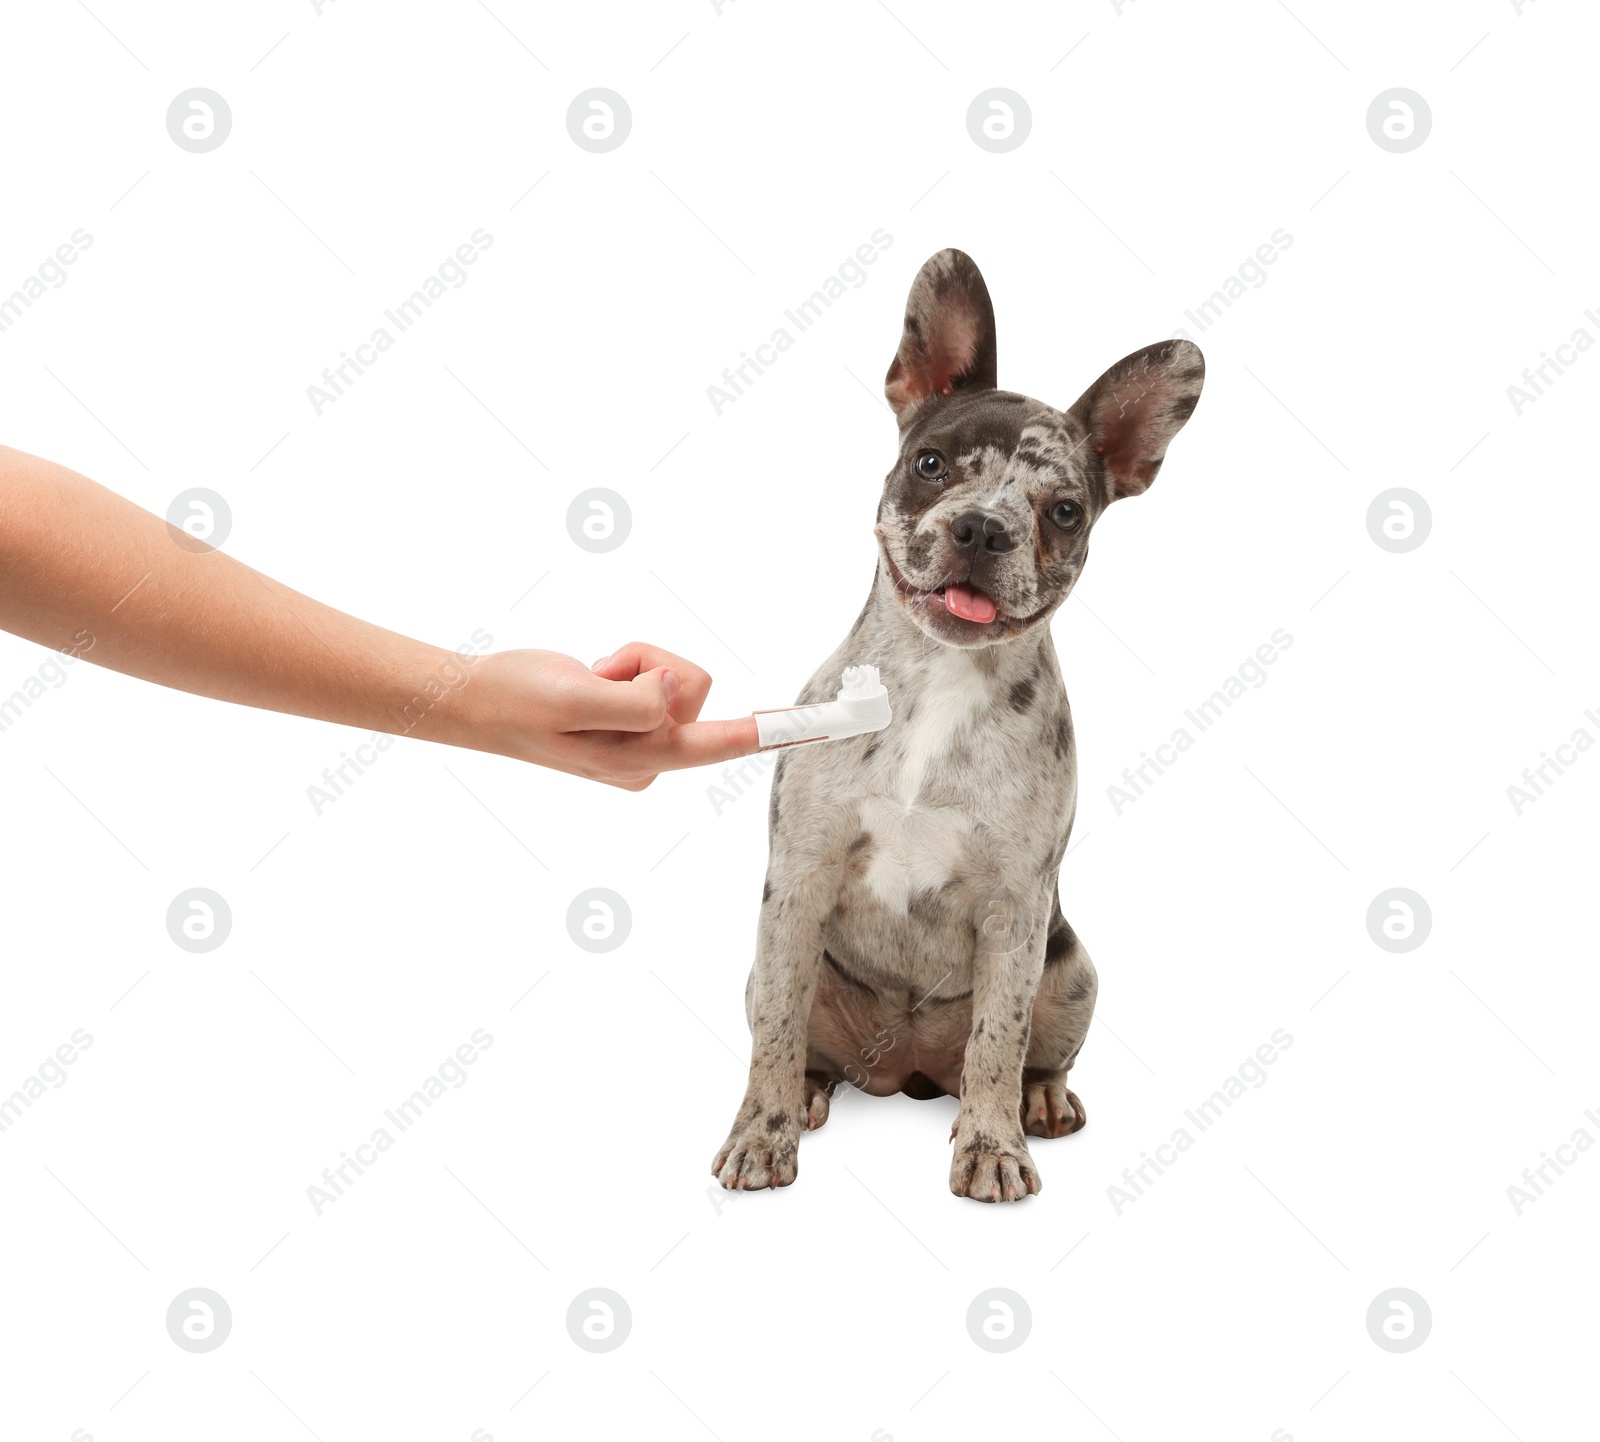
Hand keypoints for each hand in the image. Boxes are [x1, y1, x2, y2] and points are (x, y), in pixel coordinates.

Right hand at [463, 643, 758, 788]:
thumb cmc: (519, 700)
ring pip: (679, 676)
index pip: (725, 742)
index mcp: (645, 759)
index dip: (781, 731)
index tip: (837, 721)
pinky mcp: (642, 719)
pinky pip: (659, 672)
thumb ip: (636, 699)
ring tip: (589, 679)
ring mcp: (649, 739)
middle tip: (595, 676)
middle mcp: (656, 756)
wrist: (477, 700)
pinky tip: (590, 680)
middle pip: (697, 688)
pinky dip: (626, 663)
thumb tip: (680, 690)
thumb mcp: (574, 696)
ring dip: (635, 663)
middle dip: (649, 665)